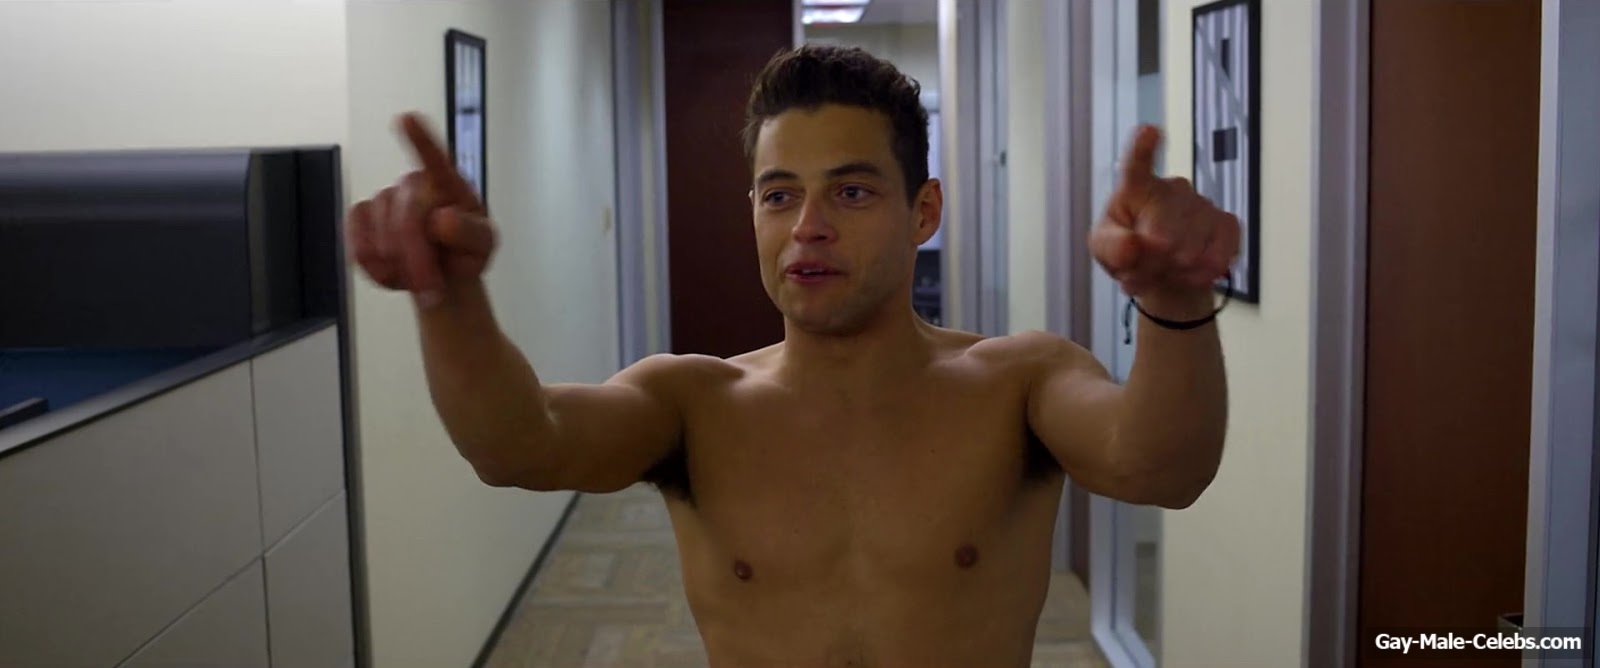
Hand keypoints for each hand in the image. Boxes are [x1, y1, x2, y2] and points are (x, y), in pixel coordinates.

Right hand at [346, 112, 496, 307]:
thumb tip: (443, 220)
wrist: (442, 277)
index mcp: (448, 185)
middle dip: (418, 257)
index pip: (434, 158)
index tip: (406, 119)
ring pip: (381, 234)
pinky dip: (377, 268)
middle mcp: (414, 186)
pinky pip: (359, 244)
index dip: (420, 139)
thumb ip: (471, 233)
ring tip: (422, 280)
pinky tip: (395, 275)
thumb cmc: (465, 253)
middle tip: (432, 287)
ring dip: (401, 267)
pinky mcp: (361, 221)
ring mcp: (385, 200)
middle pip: (406, 216)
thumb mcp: (483, 245)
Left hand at [1090, 125, 1239, 310]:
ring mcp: (1203, 204)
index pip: (1137, 164)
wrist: (1164, 272)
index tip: (1149, 131)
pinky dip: (1197, 275)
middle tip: (1144, 266)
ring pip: (1188, 252)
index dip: (1143, 148)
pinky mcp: (1226, 224)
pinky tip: (1188, 271)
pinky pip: (1215, 258)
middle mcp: (1173, 188)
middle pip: (1162, 236)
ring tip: (1164, 268)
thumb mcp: (1105, 251)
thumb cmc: (1129, 252)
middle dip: (1151, 262)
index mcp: (1136, 187)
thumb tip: (1132, 247)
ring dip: (1172, 272)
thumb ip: (1111, 247)